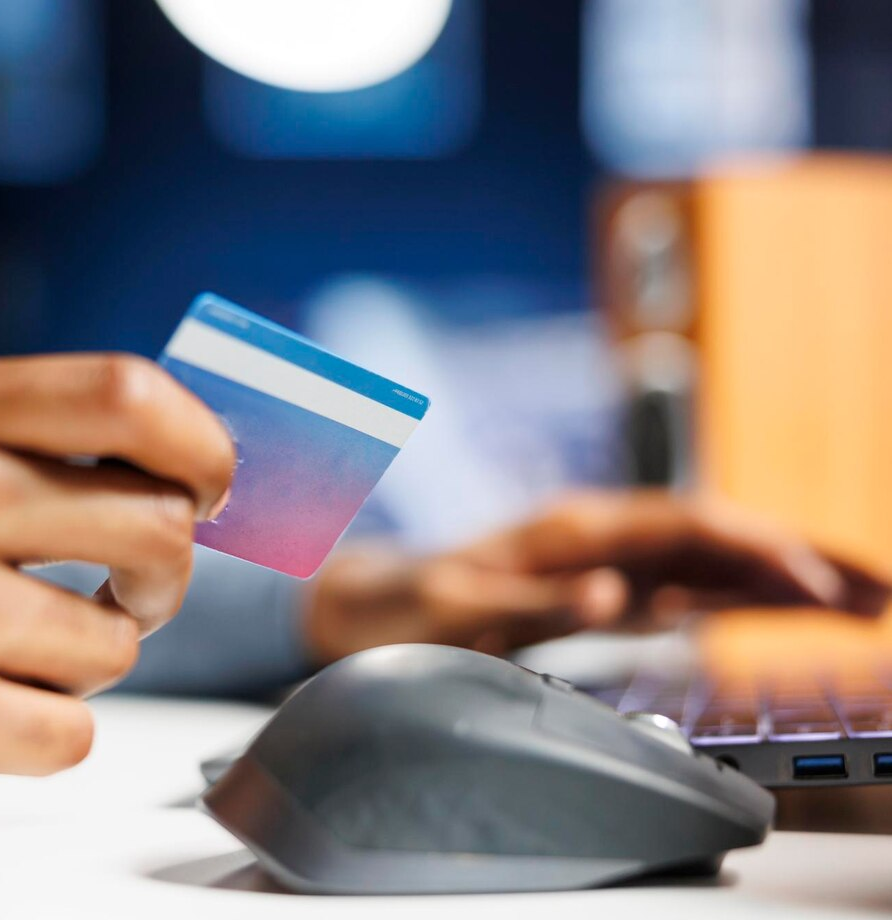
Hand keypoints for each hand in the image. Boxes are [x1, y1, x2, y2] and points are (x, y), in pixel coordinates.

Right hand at [0, 354, 233, 845]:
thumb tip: (155, 455)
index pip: (122, 393)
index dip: (200, 441)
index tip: (213, 483)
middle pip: (156, 521)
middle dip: (167, 570)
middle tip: (134, 590)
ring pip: (118, 638)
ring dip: (85, 658)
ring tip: (9, 655)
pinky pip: (72, 729)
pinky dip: (45, 730)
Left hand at [305, 491, 890, 662]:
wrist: (363, 605)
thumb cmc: (406, 606)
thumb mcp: (459, 610)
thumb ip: (536, 601)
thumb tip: (616, 596)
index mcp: (572, 528)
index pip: (686, 524)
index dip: (753, 547)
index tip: (812, 582)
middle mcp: (600, 534)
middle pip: (720, 532)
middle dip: (801, 555)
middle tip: (883, 589)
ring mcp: (606, 558)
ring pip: (714, 558)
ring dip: (786, 575)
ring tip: (865, 600)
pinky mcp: (603, 586)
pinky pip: (689, 585)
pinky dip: (744, 595)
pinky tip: (783, 607)